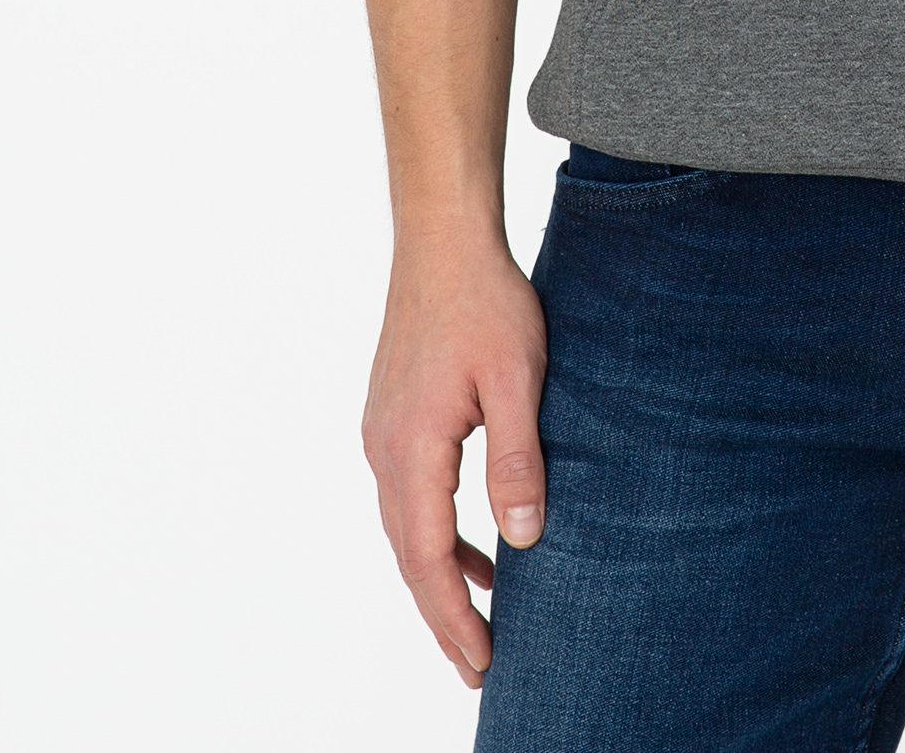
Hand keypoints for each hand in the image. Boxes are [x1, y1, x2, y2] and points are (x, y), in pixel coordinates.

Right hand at [361, 221, 548, 688]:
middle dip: (442, 614)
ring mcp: (381, 431)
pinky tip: (475, 542)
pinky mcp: (391, 415)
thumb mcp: (517, 379)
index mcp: (412, 448)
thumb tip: (522, 540)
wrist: (442, 238)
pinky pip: (410, 495)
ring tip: (478, 620)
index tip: (481, 663)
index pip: (429, 557)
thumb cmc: (485, 300)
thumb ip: (516, 460)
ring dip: (439, 575)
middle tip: (477, 667)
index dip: (454, 616)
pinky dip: (437, 532)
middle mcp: (384, 448)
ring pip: (406, 528)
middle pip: (409, 555)